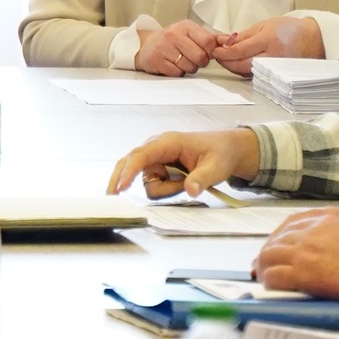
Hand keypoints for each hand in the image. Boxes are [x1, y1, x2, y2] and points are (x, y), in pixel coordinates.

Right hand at [108, 128, 260, 197]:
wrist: (225, 150)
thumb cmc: (219, 153)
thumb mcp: (216, 167)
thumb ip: (201, 179)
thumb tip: (190, 191)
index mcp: (168, 142)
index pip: (141, 156)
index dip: (129, 172)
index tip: (121, 187)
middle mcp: (156, 149)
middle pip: (129, 164)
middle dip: (122, 179)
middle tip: (112, 196)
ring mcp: (156, 159)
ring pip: (146, 181)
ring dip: (164, 189)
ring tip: (185, 184)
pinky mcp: (158, 169)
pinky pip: (154, 184)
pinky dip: (165, 189)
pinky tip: (179, 184)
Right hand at [135, 20, 227, 75]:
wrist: (147, 46)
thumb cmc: (175, 41)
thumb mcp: (192, 34)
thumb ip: (213, 38)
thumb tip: (232, 39)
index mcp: (186, 26)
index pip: (209, 41)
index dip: (211, 51)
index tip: (206, 52)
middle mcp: (173, 34)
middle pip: (200, 57)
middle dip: (200, 62)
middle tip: (193, 59)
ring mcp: (163, 47)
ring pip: (189, 67)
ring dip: (189, 68)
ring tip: (181, 61)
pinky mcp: (156, 60)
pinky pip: (177, 73)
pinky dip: (177, 72)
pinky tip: (171, 65)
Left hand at [212, 16, 324, 75]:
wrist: (313, 40)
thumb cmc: (289, 29)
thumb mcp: (264, 26)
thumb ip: (243, 36)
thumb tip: (222, 41)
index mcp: (269, 41)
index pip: (240, 51)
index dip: (224, 52)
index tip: (215, 50)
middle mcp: (273, 58)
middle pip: (241, 65)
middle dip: (225, 61)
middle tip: (217, 55)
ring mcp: (275, 69)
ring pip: (246, 72)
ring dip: (233, 66)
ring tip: (226, 58)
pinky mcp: (277, 76)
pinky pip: (255, 75)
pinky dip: (243, 70)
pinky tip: (238, 63)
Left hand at [254, 208, 338, 299]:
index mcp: (324, 216)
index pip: (291, 223)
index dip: (281, 236)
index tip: (279, 246)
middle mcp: (308, 230)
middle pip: (277, 239)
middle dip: (270, 252)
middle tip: (268, 265)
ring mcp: (302, 250)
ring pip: (269, 256)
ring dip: (265, 267)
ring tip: (265, 277)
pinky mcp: (301, 272)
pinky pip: (274, 276)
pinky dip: (269, 281)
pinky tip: (271, 287)